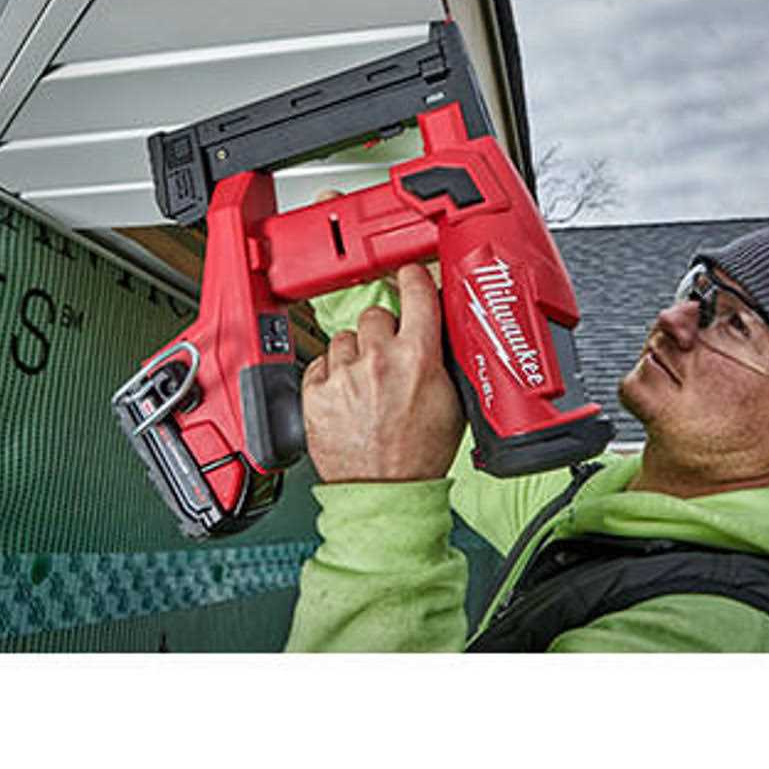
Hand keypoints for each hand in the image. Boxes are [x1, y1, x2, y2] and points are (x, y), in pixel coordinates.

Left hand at [301, 263, 464, 482]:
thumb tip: (439, 329)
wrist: (385, 492)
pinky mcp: (316, 392)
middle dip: (383, 331)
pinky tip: (347, 395)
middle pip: (376, 313)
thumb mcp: (452, 400)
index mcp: (417, 356)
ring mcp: (344, 375)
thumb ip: (443, 358)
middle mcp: (377, 359)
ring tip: (367, 383)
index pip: (414, 289)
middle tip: (390, 357)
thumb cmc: (419, 454)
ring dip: (355, 353)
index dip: (412, 278)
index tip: (409, 276)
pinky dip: (331, 374)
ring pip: (345, 338)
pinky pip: (321, 362)